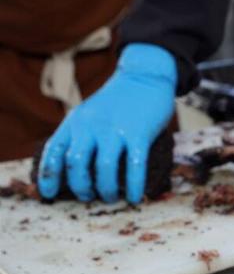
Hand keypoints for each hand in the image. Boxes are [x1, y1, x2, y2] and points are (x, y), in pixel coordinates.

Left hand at [38, 43, 176, 203]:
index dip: (49, 176)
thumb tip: (78, 171)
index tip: (49, 194)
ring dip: (106, 190)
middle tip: (89, 196)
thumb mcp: (89, 114)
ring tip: (111, 196)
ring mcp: (116, 129)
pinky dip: (134, 187)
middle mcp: (92, 126)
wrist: (144, 77)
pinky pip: (135, 167)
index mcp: (76, 122)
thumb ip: (81, 136)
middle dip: (81, 187)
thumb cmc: (118, 102)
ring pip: (103, 168)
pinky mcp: (140, 134)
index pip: (54, 151)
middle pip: (76, 163)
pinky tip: (135, 196)